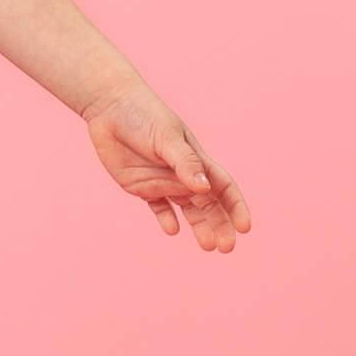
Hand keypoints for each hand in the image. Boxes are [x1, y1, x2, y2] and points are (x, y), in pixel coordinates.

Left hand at [79, 82, 250, 251]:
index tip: (245, 228)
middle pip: (209, 205)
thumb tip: (203, 189)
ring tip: (206, 246)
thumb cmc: (143, 115)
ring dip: (199, 228)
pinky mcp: (141, 187)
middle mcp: (183, 174)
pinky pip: (158, 208)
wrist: (110, 108)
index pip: (224, 188)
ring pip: (188, 211)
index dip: (236, 207)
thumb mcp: (167, 138)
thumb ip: (184, 163)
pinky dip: (166, 219)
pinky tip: (171, 230)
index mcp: (197, 161)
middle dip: (221, 225)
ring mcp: (163, 181)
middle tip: (226, 247)